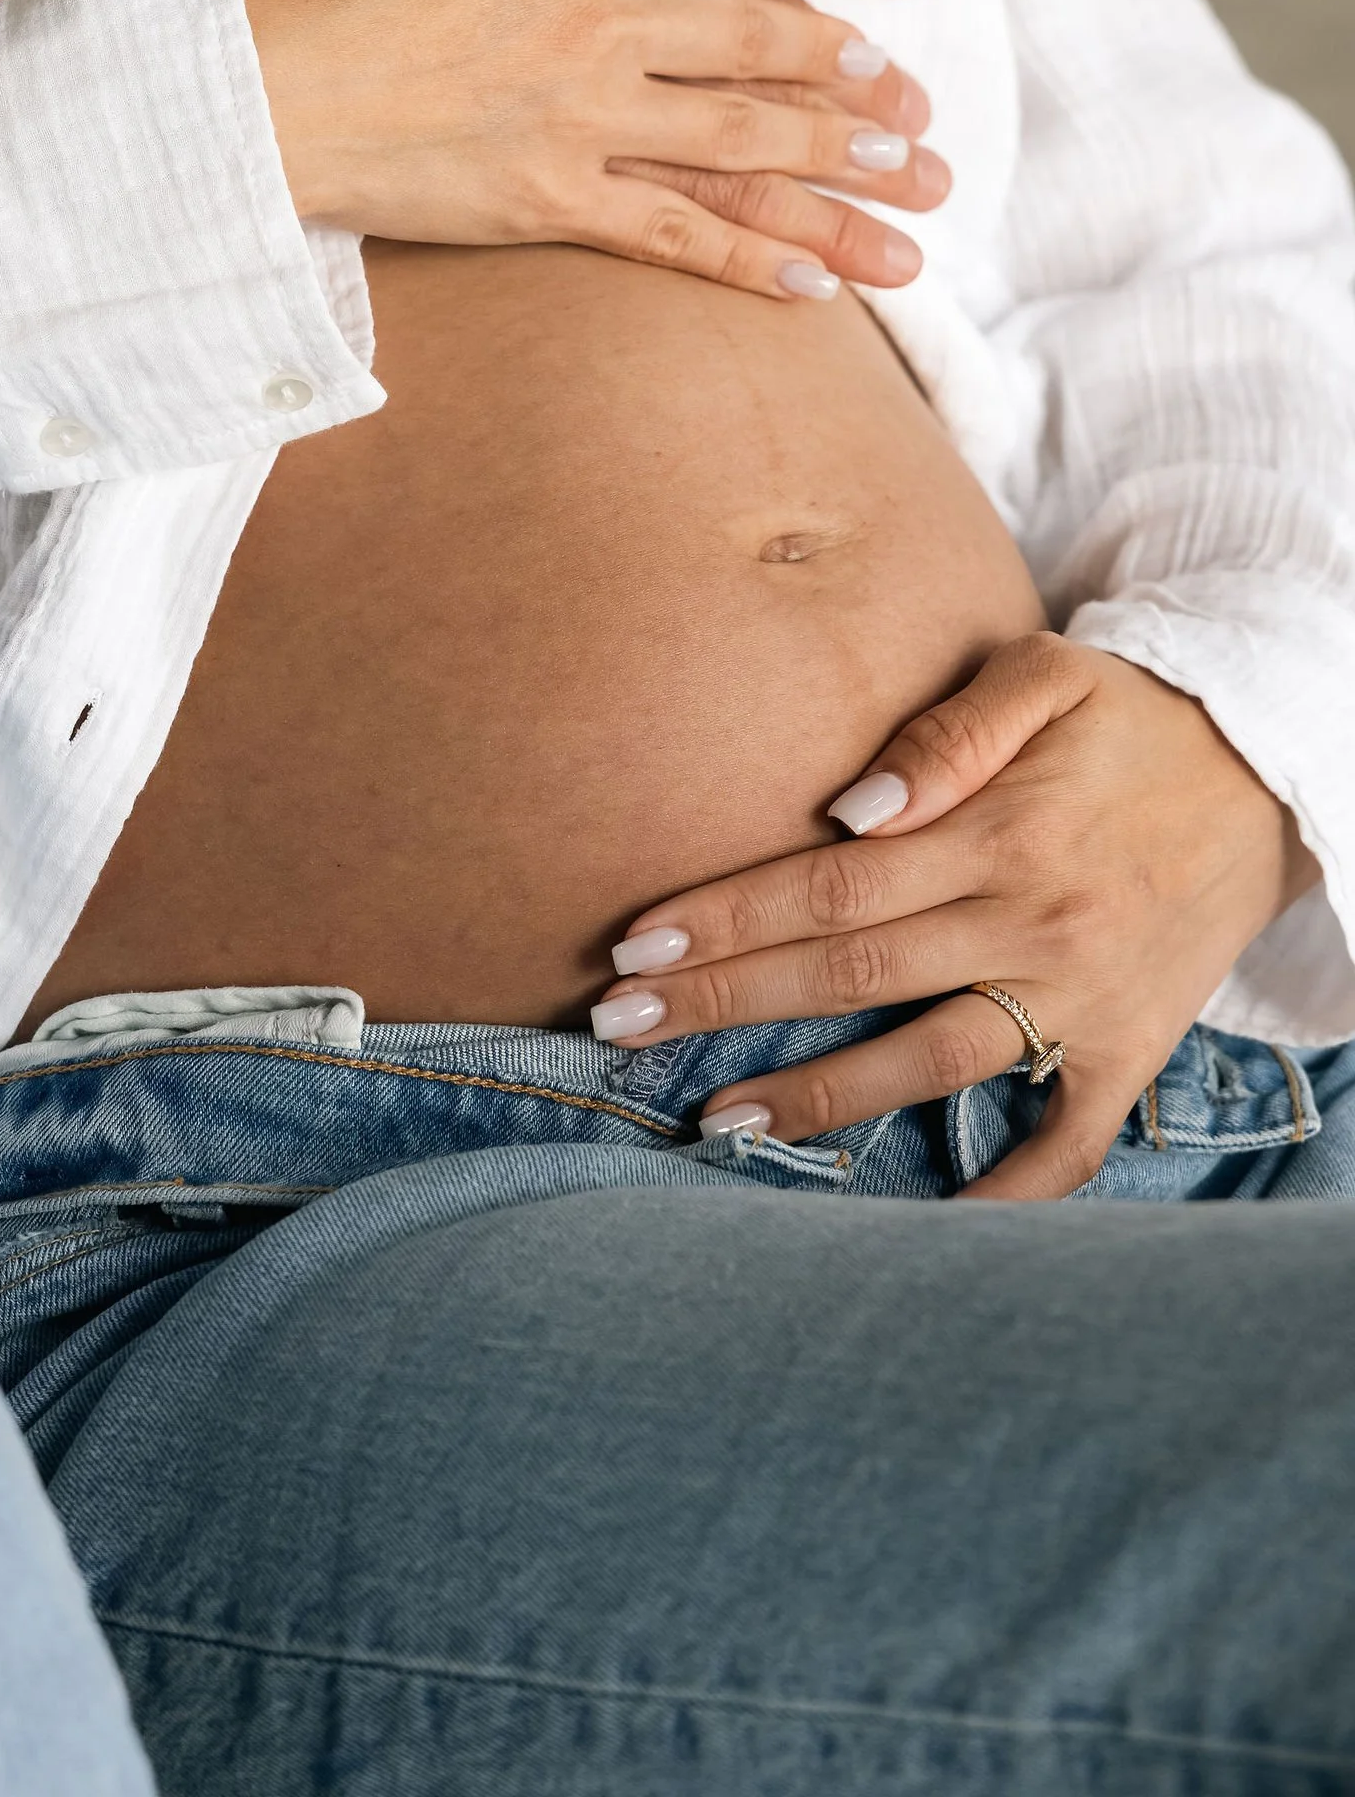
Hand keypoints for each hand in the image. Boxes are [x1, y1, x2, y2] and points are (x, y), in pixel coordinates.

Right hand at [211, 0, 947, 296]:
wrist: (229, 75)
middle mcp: (604, 18)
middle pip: (760, 32)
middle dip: (845, 59)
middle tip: (908, 87)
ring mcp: (583, 116)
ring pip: (744, 138)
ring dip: (836, 159)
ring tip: (906, 177)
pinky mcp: (546, 198)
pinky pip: (674, 232)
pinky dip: (752, 257)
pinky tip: (820, 280)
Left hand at [593, 634, 1320, 1198]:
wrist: (1270, 765)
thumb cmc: (1129, 712)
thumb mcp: (1044, 674)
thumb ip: (943, 736)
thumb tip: (848, 809)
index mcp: (999, 833)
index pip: (830, 885)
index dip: (725, 918)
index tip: (632, 950)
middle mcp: (1034, 923)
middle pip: (852, 975)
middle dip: (727, 1004)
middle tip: (617, 1030)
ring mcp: (1084, 999)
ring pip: (931, 1062)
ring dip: (821, 1097)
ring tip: (718, 1119)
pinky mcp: (1132, 1050)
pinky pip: (1066, 1144)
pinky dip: (1004, 1191)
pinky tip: (925, 1214)